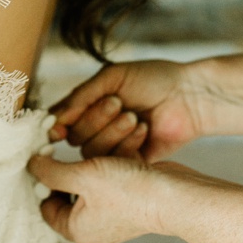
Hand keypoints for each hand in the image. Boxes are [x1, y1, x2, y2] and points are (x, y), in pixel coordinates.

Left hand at [28, 151, 165, 242]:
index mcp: (76, 228)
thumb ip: (51, 171)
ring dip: (94, 154)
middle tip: (69, 143)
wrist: (174, 193)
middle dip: (71, 162)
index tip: (46, 155)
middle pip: (69, 188)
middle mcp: (93, 224)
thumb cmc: (129, 191)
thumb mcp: (81, 177)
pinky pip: (111, 174)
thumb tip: (32, 164)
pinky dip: (112, 157)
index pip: (46, 204)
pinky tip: (118, 142)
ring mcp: (112, 211)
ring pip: (91, 176)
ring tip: (97, 140)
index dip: (43, 179)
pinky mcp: (128, 196)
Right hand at [49, 59, 203, 161]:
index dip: (57, 125)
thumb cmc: (151, 79)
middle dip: (95, 119)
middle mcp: (96, 127)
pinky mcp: (132, 163)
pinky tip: (143, 129)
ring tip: (134, 116)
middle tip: (118, 103)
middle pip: (75, 137)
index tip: (59, 128)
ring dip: (112, 132)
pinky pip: (116, 163)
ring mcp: (113, 147)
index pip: (61, 120)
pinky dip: (128, 144)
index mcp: (88, 104)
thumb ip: (81, 97)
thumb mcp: (111, 78)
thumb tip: (54, 120)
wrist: (188, 95)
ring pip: (93, 153)